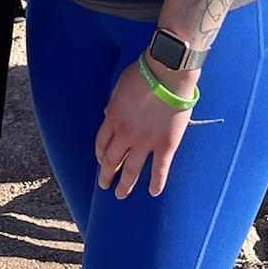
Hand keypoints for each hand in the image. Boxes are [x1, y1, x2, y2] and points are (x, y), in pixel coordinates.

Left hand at [93, 59, 192, 198]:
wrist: (167, 73)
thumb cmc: (144, 73)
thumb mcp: (119, 85)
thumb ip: (113, 103)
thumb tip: (108, 114)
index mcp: (113, 118)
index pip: (101, 143)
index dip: (100, 155)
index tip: (100, 161)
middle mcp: (125, 134)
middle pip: (112, 160)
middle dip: (106, 175)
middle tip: (105, 186)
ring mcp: (145, 142)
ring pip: (131, 170)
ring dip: (125, 185)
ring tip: (121, 195)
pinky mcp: (165, 145)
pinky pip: (159, 169)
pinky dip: (156, 183)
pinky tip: (153, 192)